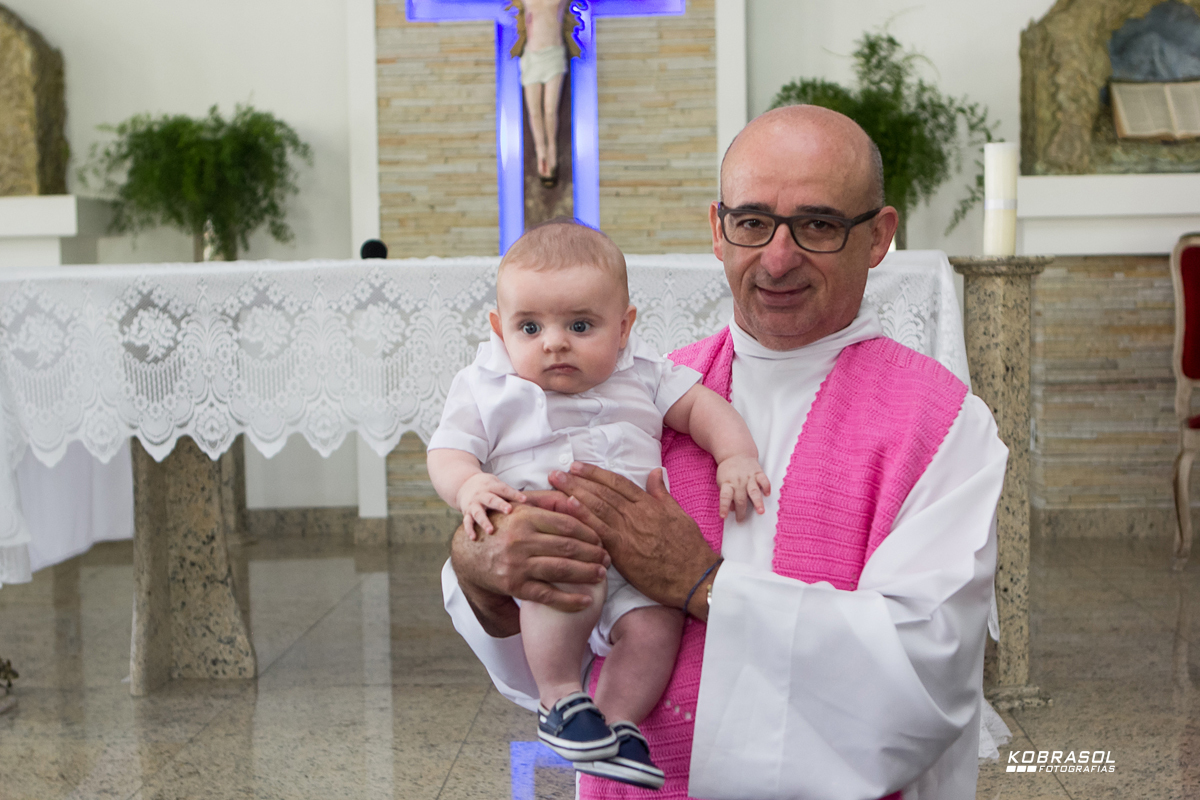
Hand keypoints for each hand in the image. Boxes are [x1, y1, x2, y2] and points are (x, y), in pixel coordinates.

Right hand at [449, 502, 610, 636]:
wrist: (470, 555)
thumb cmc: (503, 529)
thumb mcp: (520, 510)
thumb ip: (547, 504)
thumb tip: (578, 500)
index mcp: (525, 517)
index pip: (567, 524)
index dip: (589, 532)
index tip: (601, 539)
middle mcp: (521, 540)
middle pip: (567, 547)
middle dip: (593, 553)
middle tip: (607, 558)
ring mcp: (517, 564)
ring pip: (561, 569)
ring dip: (586, 574)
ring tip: (601, 574)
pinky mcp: (514, 586)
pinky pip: (548, 595)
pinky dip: (569, 600)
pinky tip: (586, 601)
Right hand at [456, 473, 526, 538]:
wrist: (465, 484)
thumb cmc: (489, 487)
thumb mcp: (499, 486)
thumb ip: (513, 495)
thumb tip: (536, 506)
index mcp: (493, 487)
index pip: (504, 489)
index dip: (514, 494)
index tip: (524, 499)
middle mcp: (482, 495)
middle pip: (491, 499)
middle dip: (500, 505)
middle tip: (508, 510)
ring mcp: (474, 504)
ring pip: (478, 513)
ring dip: (484, 521)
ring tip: (490, 531)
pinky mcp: (467, 512)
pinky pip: (467, 522)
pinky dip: (469, 530)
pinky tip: (474, 538)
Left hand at [549, 463, 720, 618]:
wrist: (696, 576)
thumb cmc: (690, 549)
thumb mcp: (679, 514)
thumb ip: (662, 493)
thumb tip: (655, 472)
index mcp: (649, 504)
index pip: (618, 483)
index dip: (596, 473)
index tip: (578, 466)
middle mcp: (637, 513)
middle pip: (602, 492)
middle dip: (578, 480)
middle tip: (557, 472)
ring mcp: (629, 531)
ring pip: (597, 506)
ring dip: (574, 492)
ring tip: (555, 483)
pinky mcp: (623, 550)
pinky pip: (598, 529)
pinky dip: (583, 515)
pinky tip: (567, 505)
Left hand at [715, 455, 770, 521]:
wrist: (736, 453)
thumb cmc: (728, 472)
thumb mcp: (722, 482)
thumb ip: (727, 496)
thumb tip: (732, 509)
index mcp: (727, 483)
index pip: (724, 497)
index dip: (724, 507)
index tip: (723, 516)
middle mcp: (738, 481)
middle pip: (740, 498)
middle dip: (741, 511)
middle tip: (742, 520)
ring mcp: (749, 477)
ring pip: (753, 491)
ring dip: (757, 502)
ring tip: (760, 511)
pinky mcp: (758, 472)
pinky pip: (763, 480)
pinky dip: (766, 487)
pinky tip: (767, 494)